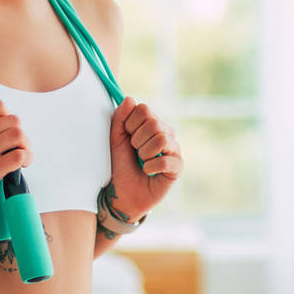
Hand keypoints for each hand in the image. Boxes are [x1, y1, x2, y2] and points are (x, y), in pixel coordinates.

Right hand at [0, 99, 32, 226]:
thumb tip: (7, 123)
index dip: (7, 116)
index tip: (6, 129)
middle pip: (13, 120)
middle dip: (19, 133)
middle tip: (17, 145)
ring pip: (18, 135)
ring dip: (25, 145)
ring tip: (21, 154)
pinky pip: (19, 155)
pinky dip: (27, 158)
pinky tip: (22, 164)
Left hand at [108, 97, 182, 219]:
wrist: (123, 193)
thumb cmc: (121, 166)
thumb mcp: (115, 140)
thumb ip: (120, 119)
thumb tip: (129, 99)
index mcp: (152, 124)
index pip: (144, 109)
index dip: (130, 123)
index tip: (127, 137)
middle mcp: (166, 133)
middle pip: (154, 123)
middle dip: (137, 140)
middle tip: (135, 152)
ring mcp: (174, 150)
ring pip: (161, 139)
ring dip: (144, 153)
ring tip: (142, 162)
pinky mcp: (177, 167)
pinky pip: (166, 160)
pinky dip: (151, 167)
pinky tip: (148, 172)